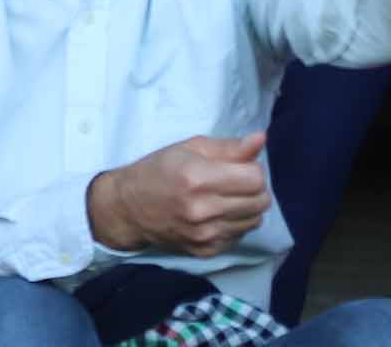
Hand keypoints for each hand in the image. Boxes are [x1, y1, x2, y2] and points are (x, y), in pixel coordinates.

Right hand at [87, 133, 271, 254]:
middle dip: (254, 188)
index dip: (252, 169)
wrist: (129, 208)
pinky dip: (234, 223)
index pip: (255, 179)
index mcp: (197, 178)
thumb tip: (261, 139)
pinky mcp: (206, 252)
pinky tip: (216, 214)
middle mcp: (202, 211)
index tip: (237, 166)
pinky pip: (240, 236)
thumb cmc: (159, 170)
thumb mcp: (190, 148)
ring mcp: (205, 236)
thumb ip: (229, 147)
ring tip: (225, 197)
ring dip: (247, 207)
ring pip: (254, 221)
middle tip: (234, 181)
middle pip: (260, 202)